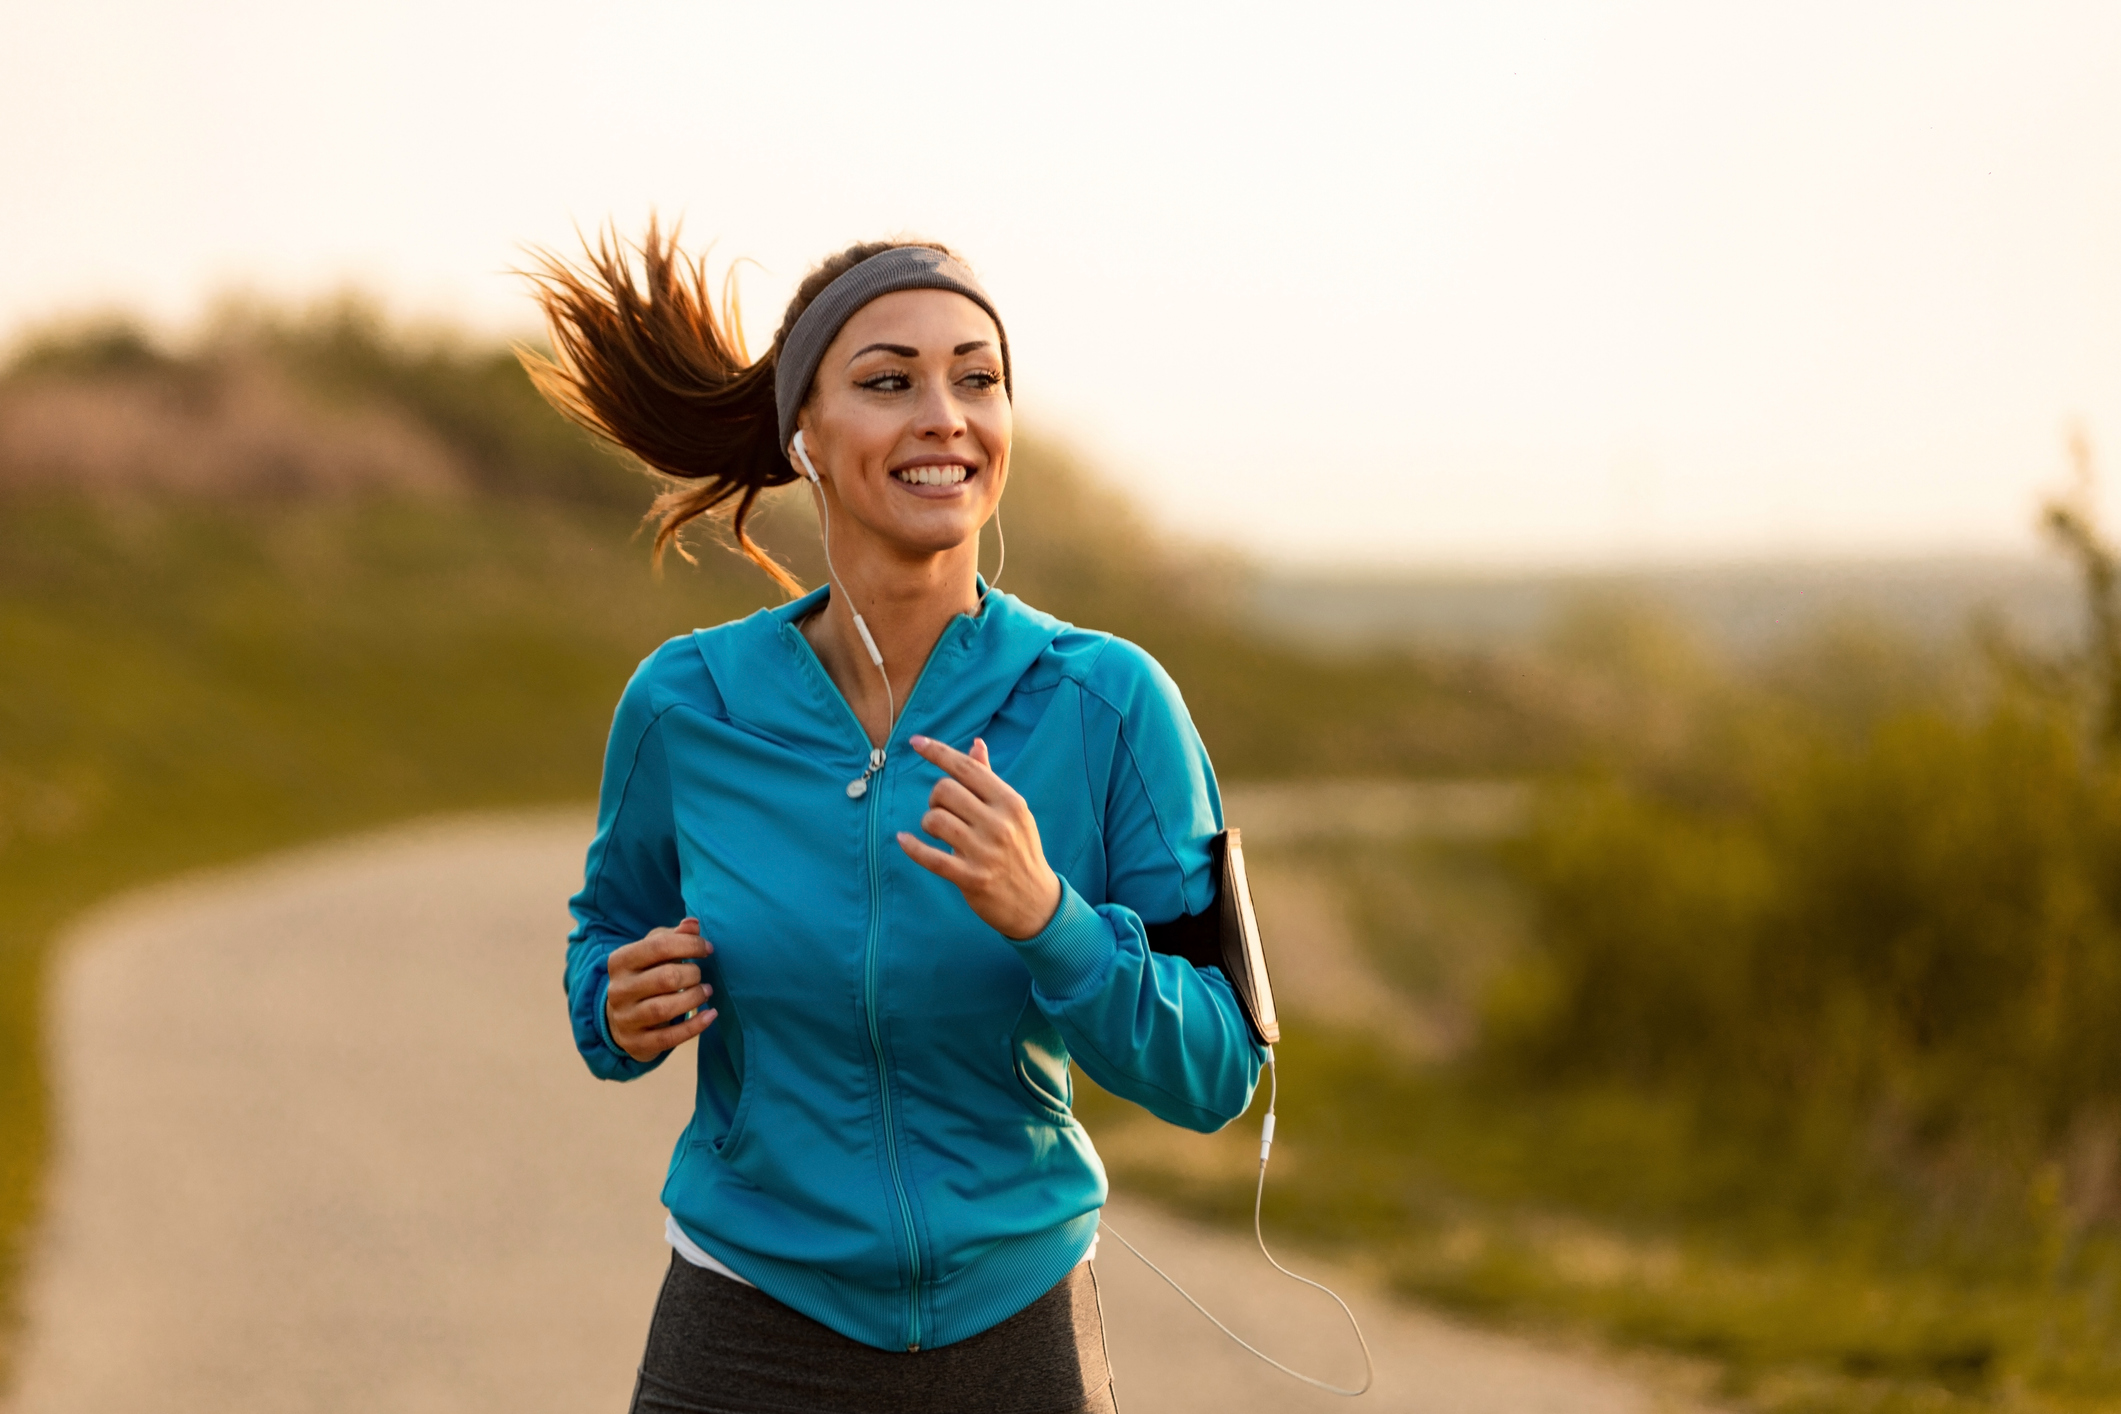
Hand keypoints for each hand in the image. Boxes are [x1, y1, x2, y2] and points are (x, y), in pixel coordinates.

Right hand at [605, 918, 716, 1062]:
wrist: (619, 1019)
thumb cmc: (644, 977)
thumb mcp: (652, 952)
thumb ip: (672, 936)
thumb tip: (692, 923)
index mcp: (620, 961)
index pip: (658, 946)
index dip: (689, 944)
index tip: (708, 948)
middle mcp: (618, 990)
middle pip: (665, 978)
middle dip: (692, 974)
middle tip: (701, 975)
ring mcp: (625, 1019)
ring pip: (665, 1008)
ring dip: (693, 998)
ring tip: (706, 992)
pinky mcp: (636, 1043)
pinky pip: (669, 1038)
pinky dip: (694, 1026)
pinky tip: (710, 1015)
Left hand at [899, 736, 1062, 940]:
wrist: (1036, 902)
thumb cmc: (1021, 850)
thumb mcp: (1013, 813)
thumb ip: (990, 779)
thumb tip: (976, 745)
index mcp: (1010, 802)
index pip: (967, 768)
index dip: (937, 752)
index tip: (915, 742)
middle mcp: (999, 824)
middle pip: (945, 791)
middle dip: (935, 798)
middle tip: (942, 811)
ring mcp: (985, 852)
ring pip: (935, 820)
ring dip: (928, 823)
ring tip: (937, 831)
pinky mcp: (971, 878)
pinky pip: (930, 857)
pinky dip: (912, 847)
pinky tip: (904, 840)